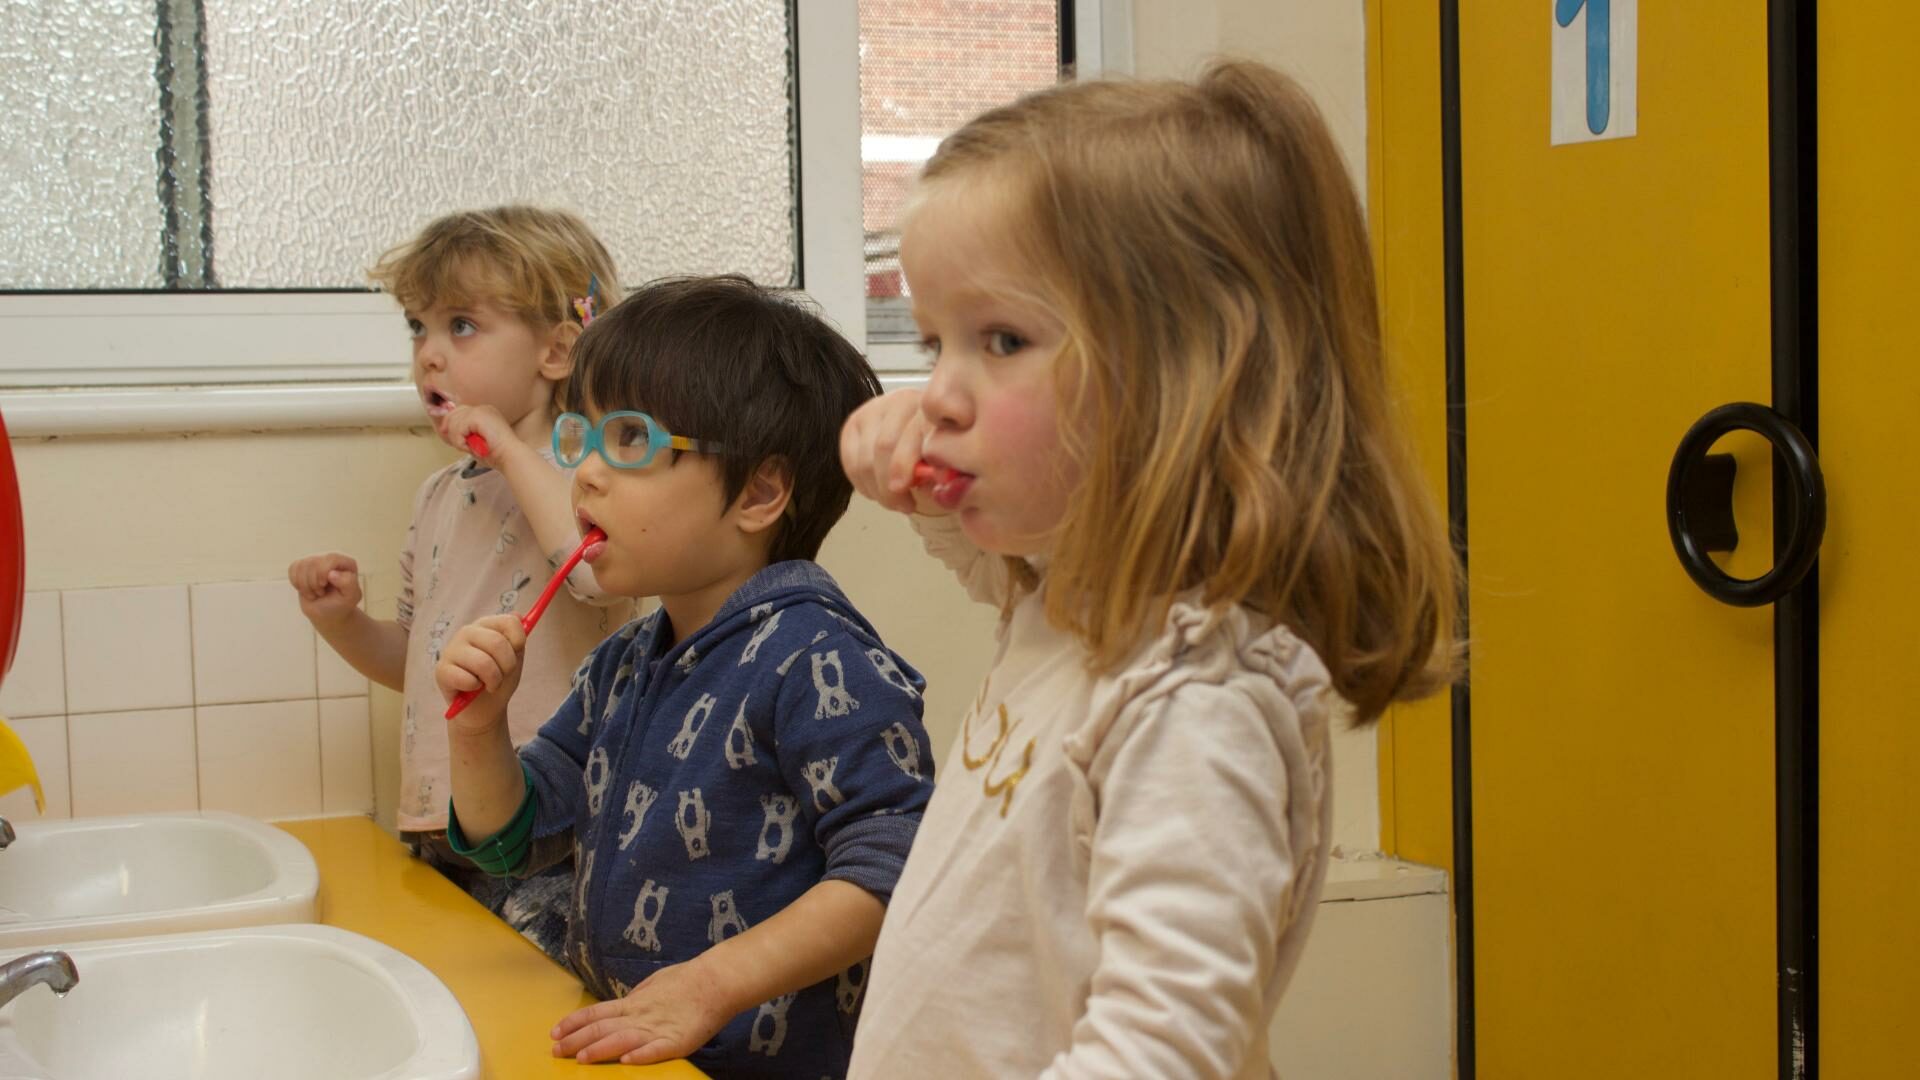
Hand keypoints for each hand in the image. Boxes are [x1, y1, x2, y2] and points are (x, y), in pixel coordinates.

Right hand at [287, 553, 362, 627]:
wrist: (328, 614)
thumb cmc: (341, 605)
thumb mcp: (351, 597)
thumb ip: (348, 583)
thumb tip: (332, 573)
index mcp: (346, 564)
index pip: (331, 559)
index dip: (322, 573)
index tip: (323, 586)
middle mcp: (331, 560)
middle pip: (313, 562)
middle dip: (313, 582)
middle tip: (320, 593)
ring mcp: (316, 562)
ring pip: (301, 566)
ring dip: (305, 585)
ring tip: (315, 593)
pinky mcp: (303, 568)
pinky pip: (293, 569)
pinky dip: (296, 583)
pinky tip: (306, 590)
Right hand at [434, 615, 525, 733]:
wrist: (483, 709)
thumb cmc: (498, 679)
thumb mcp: (515, 658)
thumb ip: (517, 639)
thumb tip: (518, 615)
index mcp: (486, 625)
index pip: (509, 621)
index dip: (519, 641)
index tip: (516, 654)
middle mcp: (467, 632)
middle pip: (497, 643)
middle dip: (507, 666)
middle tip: (502, 676)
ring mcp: (451, 650)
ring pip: (483, 663)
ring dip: (494, 680)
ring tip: (489, 685)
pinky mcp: (441, 671)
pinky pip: (467, 679)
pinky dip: (475, 688)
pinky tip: (471, 688)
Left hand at [439, 403, 518, 461]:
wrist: (509, 456)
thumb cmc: (496, 454)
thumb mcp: (476, 441)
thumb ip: (463, 433)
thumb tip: (445, 429)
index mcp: (485, 413)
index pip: (459, 412)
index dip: (451, 424)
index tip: (448, 436)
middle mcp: (483, 408)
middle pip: (453, 414)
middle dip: (451, 431)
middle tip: (461, 445)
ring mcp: (480, 410)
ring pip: (454, 423)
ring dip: (457, 440)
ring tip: (470, 448)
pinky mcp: (477, 416)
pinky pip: (458, 428)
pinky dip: (460, 441)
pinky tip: (471, 447)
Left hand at [550, 960, 737, 1064]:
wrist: (716, 981)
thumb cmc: (686, 981)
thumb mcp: (653, 985)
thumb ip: (636, 999)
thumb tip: (621, 1006)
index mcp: (634, 1002)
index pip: (596, 1012)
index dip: (574, 1022)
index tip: (555, 1031)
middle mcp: (641, 1015)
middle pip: (602, 1027)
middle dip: (575, 1039)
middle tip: (555, 1050)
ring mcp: (658, 1028)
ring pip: (622, 1039)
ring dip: (599, 1049)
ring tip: (580, 1058)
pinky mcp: (677, 1040)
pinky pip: (656, 1050)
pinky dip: (640, 1056)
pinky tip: (626, 1062)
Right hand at [839, 388, 939, 514]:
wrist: (923, 433)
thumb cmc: (938, 452)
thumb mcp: (949, 461)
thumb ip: (946, 469)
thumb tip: (941, 482)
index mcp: (931, 408)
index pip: (912, 434)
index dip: (905, 467)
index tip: (907, 498)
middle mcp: (902, 401)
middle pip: (884, 446)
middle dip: (889, 486)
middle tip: (901, 506)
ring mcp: (875, 408)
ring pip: (864, 457)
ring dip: (875, 488)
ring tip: (891, 501)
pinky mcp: (855, 421)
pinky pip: (849, 460)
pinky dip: (860, 482)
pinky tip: (875, 490)